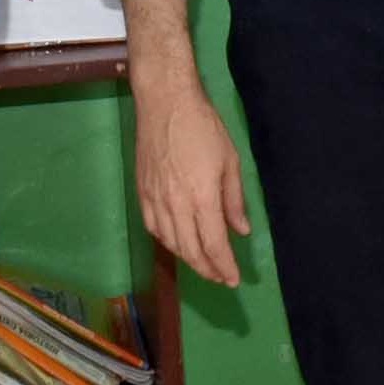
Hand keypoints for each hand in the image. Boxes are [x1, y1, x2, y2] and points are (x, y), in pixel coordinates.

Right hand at [132, 61, 254, 286]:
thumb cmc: (203, 128)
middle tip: (221, 277)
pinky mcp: (142, 193)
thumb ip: (234, 201)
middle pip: (191, 250)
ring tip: (204, 265)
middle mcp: (176, 206)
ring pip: (171, 243)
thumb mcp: (230, 162)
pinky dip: (167, 242)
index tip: (234, 279)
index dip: (224, 266)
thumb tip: (241, 231)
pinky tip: (177, 244)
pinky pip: (154, 228)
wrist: (165, 104)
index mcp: (201, 198)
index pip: (214, 245)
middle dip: (208, 269)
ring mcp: (155, 200)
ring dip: (188, 259)